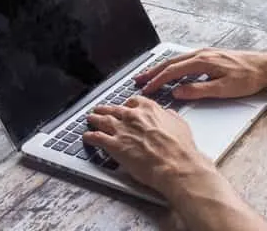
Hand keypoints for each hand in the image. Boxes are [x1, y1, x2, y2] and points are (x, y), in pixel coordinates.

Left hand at [83, 96, 215, 196]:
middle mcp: (133, 116)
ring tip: (90, 119)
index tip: (125, 107)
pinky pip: (97, 138)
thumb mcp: (179, 124)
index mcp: (149, 109)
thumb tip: (167, 114)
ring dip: (95, 119)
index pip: (133, 102)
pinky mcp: (114, 146)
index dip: (127, 105)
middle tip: (100, 110)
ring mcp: (122, 130)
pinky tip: (87, 136)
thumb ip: (169, 116)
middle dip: (106, 110)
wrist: (174, 165)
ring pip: (103, 121)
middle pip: (114, 110)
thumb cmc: (179, 148)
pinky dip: (90, 136)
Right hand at [135, 48, 266, 99]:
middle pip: (171, 62)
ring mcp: (206, 53)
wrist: (265, 67)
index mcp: (203, 61)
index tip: (146, 89)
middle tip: (138, 80)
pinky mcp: (211, 56)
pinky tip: (172, 71)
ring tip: (149, 76)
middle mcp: (202, 54)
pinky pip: (186, 59)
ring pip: (177, 60)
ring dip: (162, 68)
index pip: (173, 71)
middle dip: (153, 71)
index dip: (157, 81)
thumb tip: (177, 92)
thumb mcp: (223, 90)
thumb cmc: (248, 78)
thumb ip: (198, 91)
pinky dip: (173, 65)